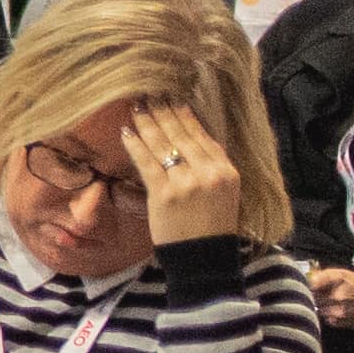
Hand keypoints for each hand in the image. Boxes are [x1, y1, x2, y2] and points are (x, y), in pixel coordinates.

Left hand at [121, 97, 243, 244]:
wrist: (204, 258)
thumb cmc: (212, 226)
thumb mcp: (225, 193)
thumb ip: (214, 165)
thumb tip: (197, 136)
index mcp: (227, 172)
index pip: (202, 135)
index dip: (184, 115)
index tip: (172, 98)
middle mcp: (209, 174)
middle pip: (181, 135)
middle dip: (163, 112)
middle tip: (149, 94)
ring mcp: (186, 183)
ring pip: (163, 144)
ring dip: (147, 122)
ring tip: (136, 107)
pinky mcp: (164, 194)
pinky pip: (146, 162)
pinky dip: (135, 144)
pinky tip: (126, 132)